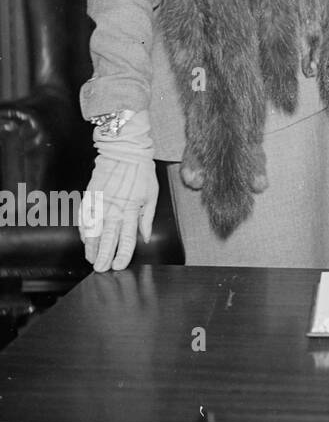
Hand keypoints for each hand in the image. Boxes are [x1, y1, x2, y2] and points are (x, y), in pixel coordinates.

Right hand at [81, 112, 157, 271]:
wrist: (124, 151)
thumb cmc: (141, 172)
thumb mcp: (152, 195)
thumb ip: (146, 218)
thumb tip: (145, 237)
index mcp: (131, 209)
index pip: (126, 238)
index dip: (122, 254)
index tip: (119, 266)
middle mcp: (114, 209)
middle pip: (107, 238)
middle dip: (104, 256)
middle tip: (100, 270)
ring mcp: (99, 203)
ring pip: (92, 232)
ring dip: (92, 248)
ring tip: (92, 259)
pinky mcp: (89, 197)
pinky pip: (84, 219)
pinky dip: (84, 231)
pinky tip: (85, 241)